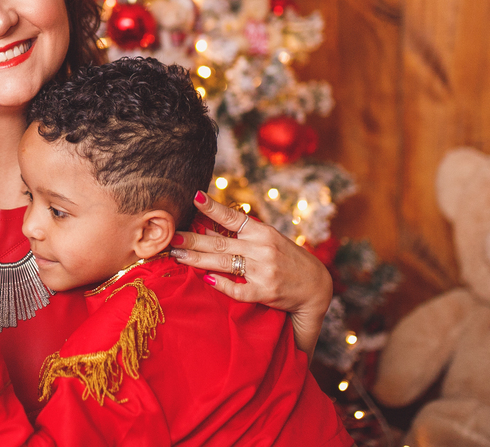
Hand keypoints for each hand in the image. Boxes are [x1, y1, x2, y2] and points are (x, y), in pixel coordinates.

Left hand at [171, 191, 332, 358]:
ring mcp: (263, 270)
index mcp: (263, 233)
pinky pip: (237, 288)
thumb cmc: (288, 260)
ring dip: (197, 260)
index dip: (213, 207)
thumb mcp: (270, 240)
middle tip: (172, 237)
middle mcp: (262, 249)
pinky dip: (221, 284)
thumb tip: (209, 227)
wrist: (316, 287)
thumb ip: (243, 235)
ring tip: (177, 256)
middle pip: (220, 243)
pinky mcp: (264, 291)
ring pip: (223, 263)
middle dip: (193, 240)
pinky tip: (206, 279)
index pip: (234, 217)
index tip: (195, 197)